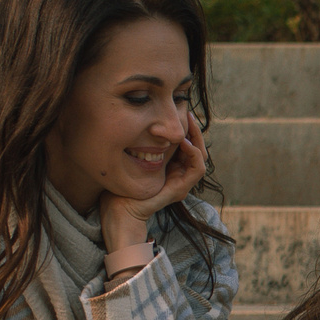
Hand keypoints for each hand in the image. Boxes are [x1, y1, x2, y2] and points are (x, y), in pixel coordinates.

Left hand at [103, 115, 208, 253]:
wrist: (119, 207)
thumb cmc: (121, 183)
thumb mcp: (133, 156)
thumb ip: (142, 143)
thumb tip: (142, 121)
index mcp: (170, 166)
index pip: (187, 144)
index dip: (187, 129)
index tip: (182, 113)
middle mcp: (178, 174)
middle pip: (197, 148)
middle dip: (194, 130)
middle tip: (189, 114)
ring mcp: (181, 182)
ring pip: (201, 157)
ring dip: (197, 139)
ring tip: (188, 124)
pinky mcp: (181, 189)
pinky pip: (198, 169)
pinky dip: (194, 154)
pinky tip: (184, 142)